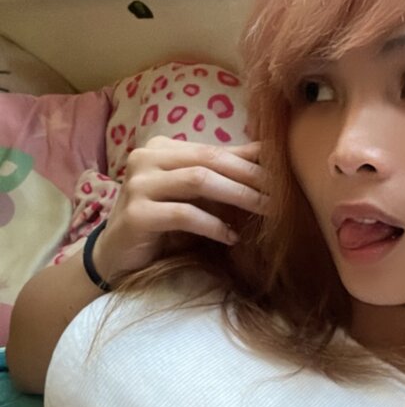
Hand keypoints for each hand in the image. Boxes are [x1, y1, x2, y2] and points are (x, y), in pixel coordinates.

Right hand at [92, 137, 267, 283]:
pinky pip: (183, 214)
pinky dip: (212, 225)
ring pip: (198, 180)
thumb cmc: (162, 226)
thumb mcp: (195, 197)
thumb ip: (223, 175)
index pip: (216, 150)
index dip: (252, 162)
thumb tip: (269, 154)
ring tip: (265, 212)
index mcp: (162, 149)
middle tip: (282, 195)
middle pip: (210, 160)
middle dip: (251, 177)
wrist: (117, 257)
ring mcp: (137, 184)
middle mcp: (146, 158)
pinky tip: (231, 237)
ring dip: (238, 196)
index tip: (285, 176)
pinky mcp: (135, 214)